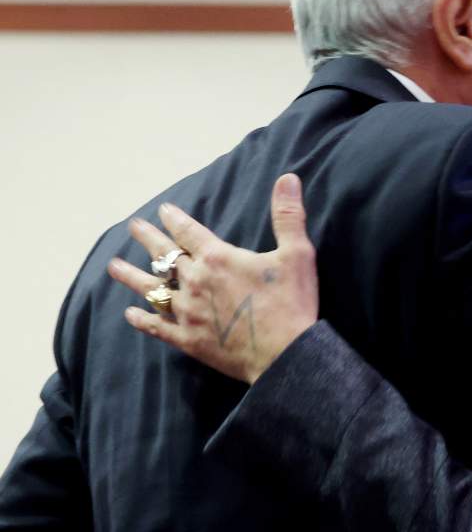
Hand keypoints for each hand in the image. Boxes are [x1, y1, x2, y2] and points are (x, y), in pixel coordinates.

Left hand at [107, 174, 318, 383]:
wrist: (285, 354)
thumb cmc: (292, 302)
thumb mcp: (297, 254)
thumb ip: (288, 215)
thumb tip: (288, 178)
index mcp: (217, 258)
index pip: (188, 231)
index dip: (174, 218)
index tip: (162, 210)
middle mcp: (195, 281)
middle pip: (165, 255)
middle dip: (148, 238)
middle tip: (133, 226)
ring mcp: (188, 312)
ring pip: (152, 289)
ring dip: (131, 276)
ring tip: (114, 266)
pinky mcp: (188, 339)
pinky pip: (157, 327)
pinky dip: (142, 319)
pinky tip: (131, 314)